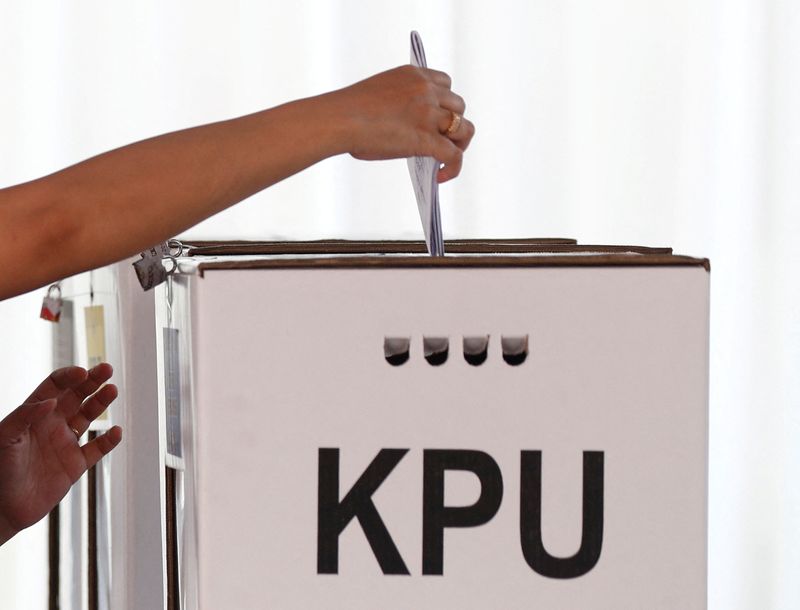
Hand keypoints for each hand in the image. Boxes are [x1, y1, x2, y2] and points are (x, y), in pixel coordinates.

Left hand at [0, 363, 121, 544]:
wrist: (2, 510)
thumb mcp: (4, 438)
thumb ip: (25, 416)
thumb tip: (51, 400)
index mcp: (34, 414)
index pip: (54, 387)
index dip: (68, 377)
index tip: (82, 372)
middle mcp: (52, 424)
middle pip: (76, 395)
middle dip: (92, 380)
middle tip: (106, 369)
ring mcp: (65, 443)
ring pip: (89, 416)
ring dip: (101, 402)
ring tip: (112, 390)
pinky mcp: (76, 464)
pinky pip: (97, 448)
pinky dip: (109, 440)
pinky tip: (116, 431)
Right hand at [331, 65, 475, 182]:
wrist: (338, 119)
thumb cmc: (348, 111)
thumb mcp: (381, 95)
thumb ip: (403, 105)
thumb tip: (411, 132)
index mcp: (413, 76)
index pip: (445, 83)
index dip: (445, 102)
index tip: (439, 114)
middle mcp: (426, 91)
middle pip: (458, 106)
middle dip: (453, 123)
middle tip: (444, 139)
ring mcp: (429, 114)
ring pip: (464, 129)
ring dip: (459, 144)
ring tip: (448, 157)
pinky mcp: (427, 138)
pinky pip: (454, 155)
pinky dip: (453, 167)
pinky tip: (441, 176)